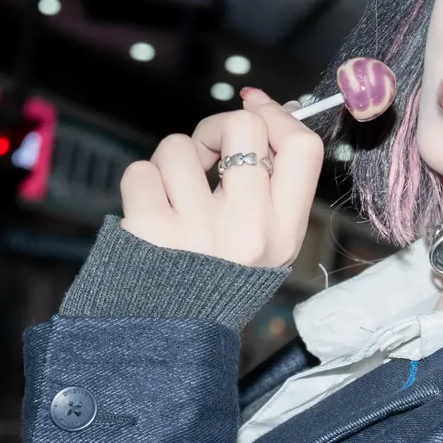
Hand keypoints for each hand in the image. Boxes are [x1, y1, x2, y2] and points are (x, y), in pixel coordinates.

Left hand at [118, 88, 323, 268]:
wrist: (171, 335)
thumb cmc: (218, 278)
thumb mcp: (268, 242)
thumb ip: (271, 184)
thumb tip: (256, 106)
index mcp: (284, 231)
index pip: (302, 147)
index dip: (276, 114)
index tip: (253, 106)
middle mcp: (248, 230)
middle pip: (243, 127)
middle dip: (215, 128)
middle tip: (205, 154)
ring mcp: (197, 230)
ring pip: (179, 147)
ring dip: (170, 166)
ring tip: (174, 200)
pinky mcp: (150, 230)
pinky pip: (140, 172)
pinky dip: (141, 186)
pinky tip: (150, 215)